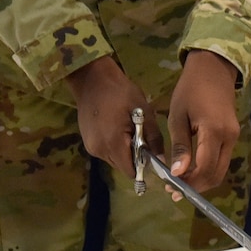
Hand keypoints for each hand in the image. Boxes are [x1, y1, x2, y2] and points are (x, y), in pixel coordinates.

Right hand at [66, 56, 148, 177]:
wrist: (92, 79)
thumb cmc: (121, 92)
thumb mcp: (144, 111)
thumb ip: (154, 138)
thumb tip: (162, 159)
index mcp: (113, 143)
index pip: (130, 171)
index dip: (142, 167)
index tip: (150, 155)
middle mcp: (99, 150)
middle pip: (122, 166)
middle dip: (134, 158)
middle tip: (141, 139)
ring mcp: (91, 147)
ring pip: (114, 160)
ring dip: (124, 152)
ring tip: (129, 132)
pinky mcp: (87, 142)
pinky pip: (106, 152)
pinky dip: (114, 146)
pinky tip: (118, 130)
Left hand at [166, 50, 240, 194]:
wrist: (213, 69)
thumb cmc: (190, 89)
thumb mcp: (177, 116)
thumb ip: (179, 146)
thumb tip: (177, 173)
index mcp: (214, 131)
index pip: (204, 167)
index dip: (189, 182)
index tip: (170, 188)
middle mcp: (229, 138)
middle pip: (216, 174)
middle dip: (195, 186)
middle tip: (173, 190)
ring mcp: (233, 137)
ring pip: (220, 170)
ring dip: (201, 180)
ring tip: (179, 182)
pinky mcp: (232, 136)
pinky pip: (221, 160)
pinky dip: (207, 170)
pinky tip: (190, 169)